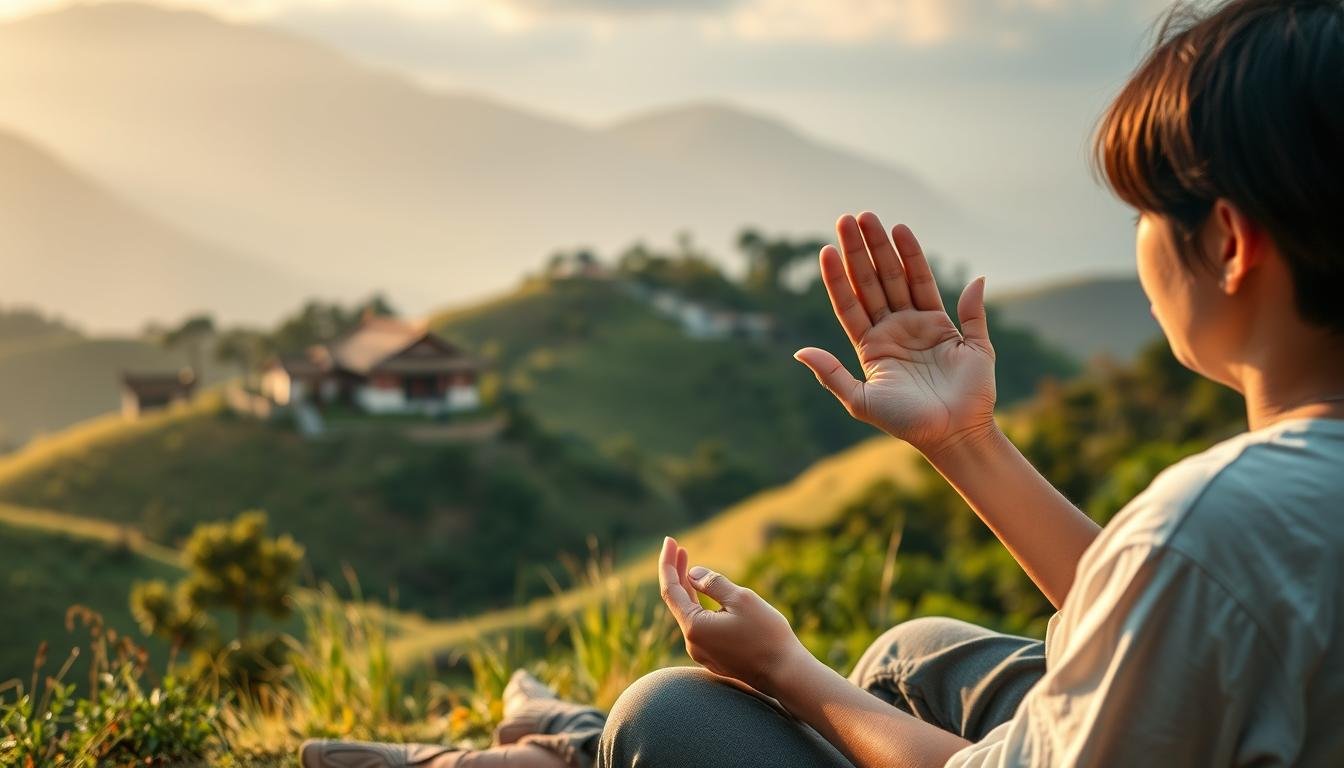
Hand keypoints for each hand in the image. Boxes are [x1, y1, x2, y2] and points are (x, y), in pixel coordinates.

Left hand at [656, 537, 806, 693]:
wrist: (786, 674)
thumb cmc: (767, 634)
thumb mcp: (741, 599)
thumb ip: (713, 583)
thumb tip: (692, 573)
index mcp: (695, 628)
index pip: (671, 590)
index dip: (668, 563)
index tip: (669, 541)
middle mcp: (693, 644)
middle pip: (677, 602)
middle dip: (677, 573)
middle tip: (678, 548)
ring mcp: (703, 654)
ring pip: (689, 615)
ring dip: (688, 590)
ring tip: (688, 567)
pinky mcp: (715, 659)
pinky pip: (701, 627)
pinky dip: (699, 607)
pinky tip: (704, 595)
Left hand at [794, 213, 996, 455]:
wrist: (953, 434)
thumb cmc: (905, 422)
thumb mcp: (859, 401)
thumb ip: (831, 375)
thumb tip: (799, 351)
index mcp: (871, 346)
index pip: (849, 303)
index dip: (837, 277)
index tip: (825, 250)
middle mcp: (894, 330)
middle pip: (872, 282)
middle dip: (860, 251)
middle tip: (849, 219)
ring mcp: (922, 325)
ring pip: (899, 277)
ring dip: (886, 248)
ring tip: (874, 219)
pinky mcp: (951, 326)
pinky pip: (933, 287)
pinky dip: (920, 262)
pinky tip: (906, 236)